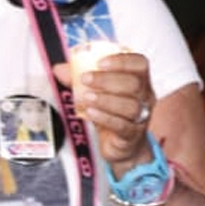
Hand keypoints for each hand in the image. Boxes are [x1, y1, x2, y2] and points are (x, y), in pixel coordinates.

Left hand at [59, 47, 155, 168]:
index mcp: (140, 81)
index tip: (99, 62)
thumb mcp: (98, 94)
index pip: (140, 64)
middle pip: (134, 84)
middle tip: (85, 79)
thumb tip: (60, 69)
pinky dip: (105, 117)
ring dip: (106, 99)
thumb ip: (80, 80)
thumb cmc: (112, 114)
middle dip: (107, 79)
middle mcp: (144, 97)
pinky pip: (122, 126)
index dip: (122, 60)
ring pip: (131, 106)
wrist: (122, 145)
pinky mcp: (132, 135)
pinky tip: (91, 113)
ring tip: (86, 98)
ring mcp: (141, 117)